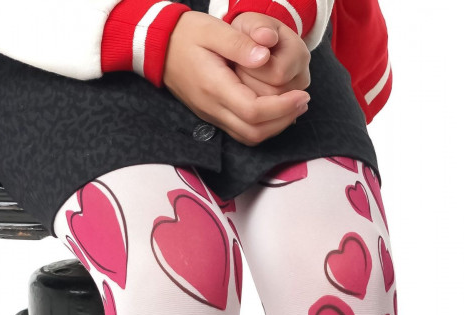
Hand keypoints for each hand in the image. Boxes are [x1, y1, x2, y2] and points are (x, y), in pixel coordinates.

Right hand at [163, 11, 311, 145]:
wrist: (159, 48)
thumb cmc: (187, 35)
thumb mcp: (214, 29)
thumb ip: (240, 44)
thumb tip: (265, 56)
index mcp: (214, 87)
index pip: (253, 111)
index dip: (281, 107)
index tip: (301, 95)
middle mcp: (212, 108)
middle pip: (254, 131)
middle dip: (283, 120)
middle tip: (303, 101)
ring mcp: (212, 115)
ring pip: (248, 136)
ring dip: (274, 127)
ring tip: (294, 106)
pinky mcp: (213, 115)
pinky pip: (241, 131)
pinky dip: (263, 126)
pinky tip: (276, 110)